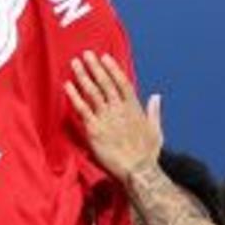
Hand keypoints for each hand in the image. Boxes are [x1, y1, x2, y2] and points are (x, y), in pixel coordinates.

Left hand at [65, 53, 162, 181]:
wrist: (137, 169)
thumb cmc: (148, 154)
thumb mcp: (156, 130)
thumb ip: (154, 111)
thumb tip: (156, 96)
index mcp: (134, 108)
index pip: (122, 82)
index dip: (112, 68)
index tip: (104, 57)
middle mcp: (119, 109)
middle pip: (105, 83)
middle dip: (95, 67)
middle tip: (86, 54)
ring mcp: (106, 118)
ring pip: (93, 92)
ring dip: (83, 76)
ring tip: (75, 63)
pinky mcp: (94, 129)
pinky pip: (82, 109)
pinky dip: (74, 96)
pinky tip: (67, 85)